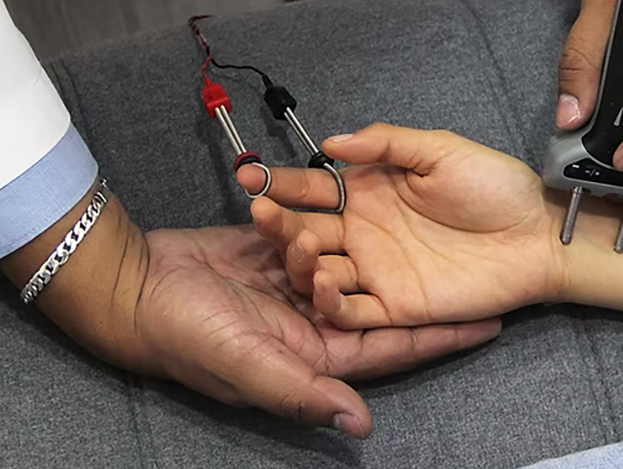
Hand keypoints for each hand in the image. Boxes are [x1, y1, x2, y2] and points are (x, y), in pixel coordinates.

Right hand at [0, 190, 498, 438]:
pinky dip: (307, 219)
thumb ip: (306, 393)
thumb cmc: (185, 338)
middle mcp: (308, 325)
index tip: (492, 323)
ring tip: (365, 213)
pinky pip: (303, 235)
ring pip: (340, 259)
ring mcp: (287, 288)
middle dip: (414, 280)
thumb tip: (362, 424)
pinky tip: (314, 198)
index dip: (441, 337)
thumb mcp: (250, 367)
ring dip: (348, 238)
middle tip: (457, 254)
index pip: (393, 347)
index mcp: (315, 356)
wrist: (131, 289)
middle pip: (376, 301)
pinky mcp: (266, 255)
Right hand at [238, 125, 566, 329]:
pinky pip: (351, 310)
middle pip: (307, 230)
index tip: (253, 176)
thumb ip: (387, 144)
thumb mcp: (440, 151)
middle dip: (278, 221)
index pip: (314, 187)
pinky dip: (331, 301)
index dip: (283, 182)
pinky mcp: (394, 306)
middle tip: (257, 210)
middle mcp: (364, 233)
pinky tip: (322, 283)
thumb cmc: (494, 187)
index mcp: (369, 192)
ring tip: (295, 243)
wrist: (536, 235)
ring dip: (300, 260)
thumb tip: (334, 140)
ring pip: (320, 271)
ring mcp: (376, 271)